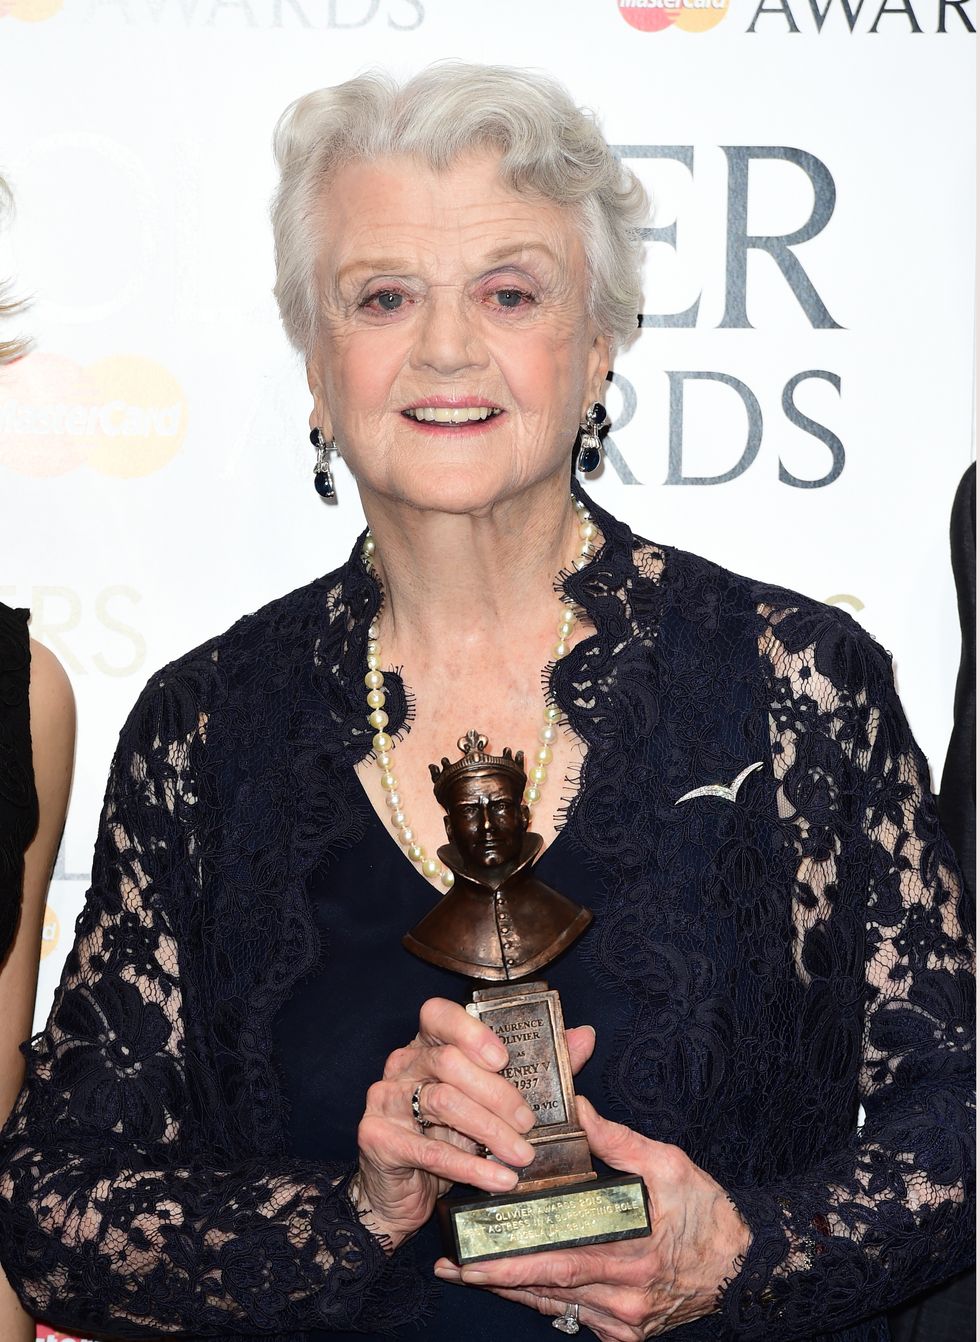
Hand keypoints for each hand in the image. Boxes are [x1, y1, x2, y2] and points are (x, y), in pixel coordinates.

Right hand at [354, 996, 595, 1251]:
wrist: (398, 1195)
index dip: (471, 1031)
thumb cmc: (448, 1139)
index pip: (438, 1015)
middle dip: (497, 1093)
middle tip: (529, 1123)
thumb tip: (583, 1037)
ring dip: (490, 1130)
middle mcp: (401, 1064)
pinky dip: (470, 1166)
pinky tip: (499, 1179)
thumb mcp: (491, 1104)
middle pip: (449, 1062)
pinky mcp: (377, 1138)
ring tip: (523, 1155)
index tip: (504, 1058)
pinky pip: (429, 1149)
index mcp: (426, 1046)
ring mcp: (385, 1099)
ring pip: (442, 1101)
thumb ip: (535, 1070)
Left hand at [434, 1096, 750, 1339]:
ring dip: (514, 1291)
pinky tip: (520, 1286)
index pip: (556, 1262)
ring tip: (469, 1274)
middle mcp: (627, 1297)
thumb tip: (574, 1108)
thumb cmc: (707, 1210)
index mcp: (632, 1254)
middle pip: (547, 1291)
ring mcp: (627, 1321)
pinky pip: (577, 1320)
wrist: (747, 1265)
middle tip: (452, 1268)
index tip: (469, 1255)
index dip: (509, 1262)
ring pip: (557, 1309)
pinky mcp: (629, 1333)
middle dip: (495, 1279)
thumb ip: (616, 1139)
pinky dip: (547, 1303)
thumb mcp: (667, 1164)